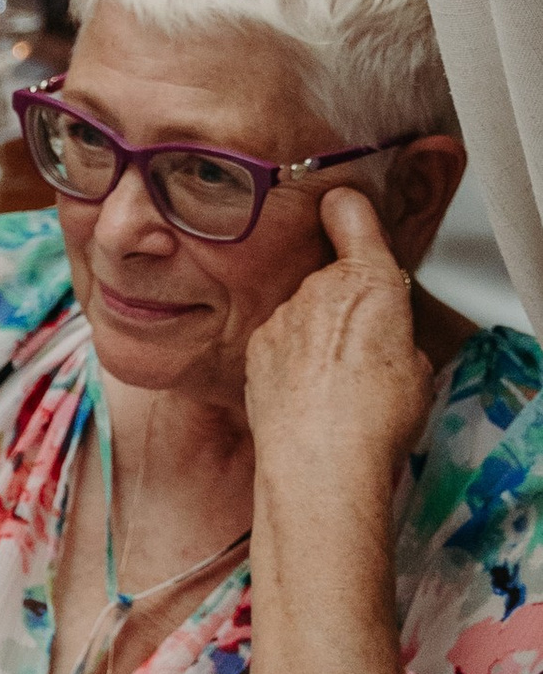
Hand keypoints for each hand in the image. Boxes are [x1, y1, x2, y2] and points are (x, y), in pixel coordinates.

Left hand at [242, 187, 430, 495]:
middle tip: (363, 348)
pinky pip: (280, 342)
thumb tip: (385, 339)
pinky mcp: (256, 347)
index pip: (352, 216)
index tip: (346, 210)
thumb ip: (396, 335)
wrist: (321, 463)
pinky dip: (291, 360)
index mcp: (369, 283)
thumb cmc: (378, 420)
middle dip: (344, 303)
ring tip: (335, 384)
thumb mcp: (418, 369)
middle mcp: (318, 289)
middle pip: (330, 277)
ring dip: (316, 336)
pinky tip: (306, 395)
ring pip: (303, 313)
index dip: (349, 211)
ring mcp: (282, 317)